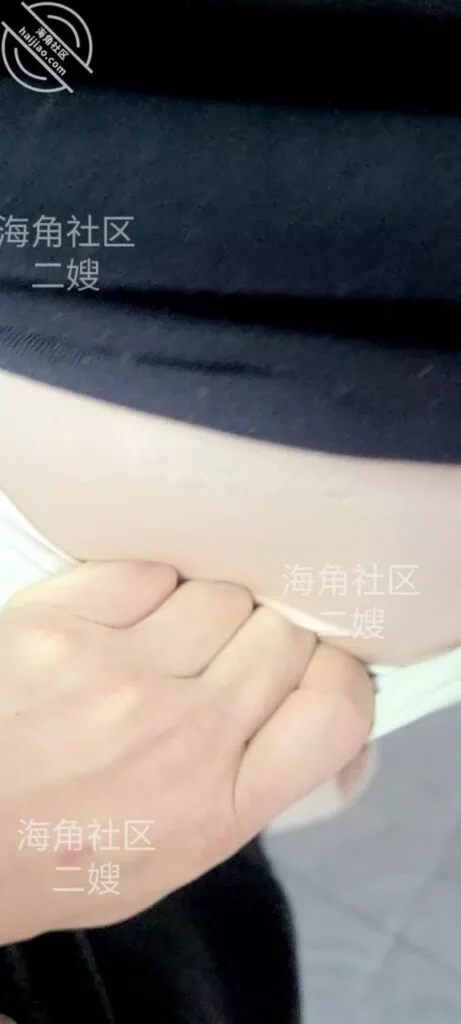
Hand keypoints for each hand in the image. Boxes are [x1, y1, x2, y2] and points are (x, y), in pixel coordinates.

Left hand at [0, 562, 373, 941]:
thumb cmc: (64, 852)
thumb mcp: (176, 858)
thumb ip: (254, 789)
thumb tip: (322, 717)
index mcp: (219, 807)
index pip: (335, 710)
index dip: (339, 677)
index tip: (314, 672)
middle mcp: (181, 736)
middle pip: (284, 636)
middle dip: (268, 638)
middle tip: (226, 658)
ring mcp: (118, 674)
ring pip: (220, 595)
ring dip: (205, 611)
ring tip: (164, 642)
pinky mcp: (60, 624)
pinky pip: (150, 571)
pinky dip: (146, 588)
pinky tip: (118, 623)